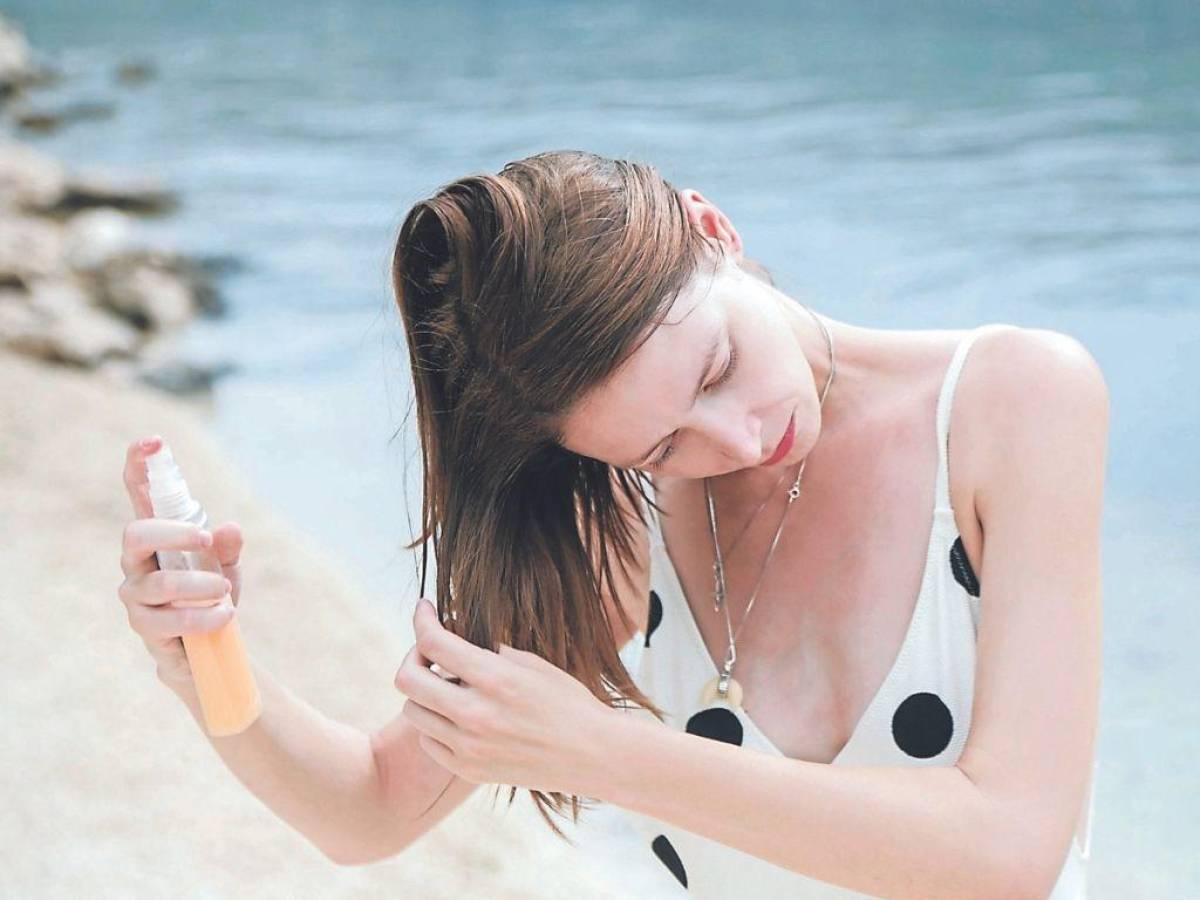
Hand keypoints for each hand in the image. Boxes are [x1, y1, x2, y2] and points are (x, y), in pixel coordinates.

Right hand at [118, 435, 244, 690]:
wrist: (208, 647)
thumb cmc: (211, 595)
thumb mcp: (228, 567)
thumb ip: (228, 547)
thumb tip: (229, 528)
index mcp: (158, 538)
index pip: (140, 495)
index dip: (140, 466)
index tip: (153, 442)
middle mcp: (138, 562)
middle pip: (135, 534)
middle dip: (172, 533)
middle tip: (206, 539)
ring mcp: (136, 594)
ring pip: (159, 583)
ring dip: (200, 586)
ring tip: (226, 593)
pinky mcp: (144, 627)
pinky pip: (167, 620)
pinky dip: (201, 617)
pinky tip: (223, 615)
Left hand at [394, 598, 615, 794]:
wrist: (592, 755)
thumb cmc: (568, 702)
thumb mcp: (532, 663)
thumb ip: (488, 649)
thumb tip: (453, 632)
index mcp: (495, 679)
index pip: (434, 642)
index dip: (422, 619)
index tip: (424, 609)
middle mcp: (476, 715)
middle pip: (408, 679)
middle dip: (413, 655)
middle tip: (429, 650)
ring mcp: (469, 747)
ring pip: (413, 711)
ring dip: (424, 692)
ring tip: (448, 685)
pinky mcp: (468, 770)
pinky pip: (428, 741)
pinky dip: (434, 724)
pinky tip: (456, 715)